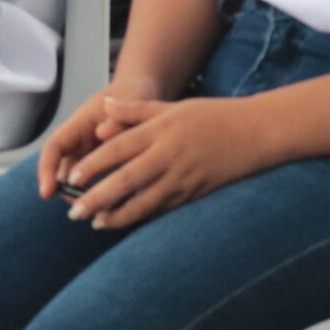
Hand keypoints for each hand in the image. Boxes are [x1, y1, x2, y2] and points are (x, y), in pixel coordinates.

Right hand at [36, 76, 165, 199]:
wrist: (144, 97)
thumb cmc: (133, 97)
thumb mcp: (129, 103)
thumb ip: (119, 118)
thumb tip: (102, 133)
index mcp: (78, 125)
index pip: (54, 148)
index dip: (46, 169)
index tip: (47, 192)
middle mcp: (79, 144)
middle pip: (64, 174)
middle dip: (70, 195)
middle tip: (86, 211)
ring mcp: (90, 158)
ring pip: (80, 186)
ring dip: (89, 201)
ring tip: (107, 213)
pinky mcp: (105, 171)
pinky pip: (99, 189)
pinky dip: (105, 199)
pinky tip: (121, 209)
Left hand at [59, 95, 275, 228]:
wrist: (256, 132)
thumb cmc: (214, 116)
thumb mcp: (174, 106)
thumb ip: (137, 109)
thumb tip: (104, 106)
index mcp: (162, 129)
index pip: (120, 148)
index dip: (95, 163)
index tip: (72, 176)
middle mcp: (170, 153)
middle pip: (127, 178)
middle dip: (98, 196)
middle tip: (73, 211)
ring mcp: (183, 176)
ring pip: (145, 200)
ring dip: (117, 214)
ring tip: (95, 223)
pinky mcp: (195, 192)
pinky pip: (164, 208)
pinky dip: (143, 217)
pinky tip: (126, 222)